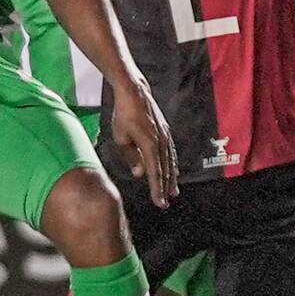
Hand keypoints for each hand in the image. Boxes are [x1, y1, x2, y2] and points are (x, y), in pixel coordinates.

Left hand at [110, 78, 177, 208]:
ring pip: (170, 162)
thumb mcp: (121, 137)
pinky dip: (171, 164)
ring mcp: (165, 136)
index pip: (155, 173)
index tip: (160, 202)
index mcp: (150, 145)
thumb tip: (140, 173)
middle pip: (165, 170)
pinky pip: (170, 152)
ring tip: (173, 190)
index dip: (157, 189)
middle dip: (165, 187)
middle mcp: (161, 142)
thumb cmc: (124, 115)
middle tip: (166, 201)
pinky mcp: (165, 131)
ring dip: (171, 177)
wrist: (134, 93)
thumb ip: (131, 156)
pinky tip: (171, 169)